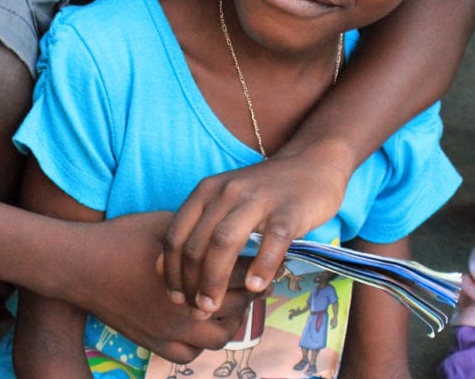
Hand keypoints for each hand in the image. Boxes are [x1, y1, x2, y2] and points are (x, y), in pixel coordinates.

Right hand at [67, 212, 257, 363]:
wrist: (83, 264)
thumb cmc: (124, 237)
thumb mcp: (166, 225)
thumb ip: (197, 232)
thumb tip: (223, 231)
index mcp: (196, 274)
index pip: (242, 272)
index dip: (256, 264)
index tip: (262, 257)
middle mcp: (190, 308)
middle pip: (237, 306)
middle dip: (248, 291)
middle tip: (251, 279)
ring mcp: (172, 330)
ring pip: (219, 337)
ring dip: (229, 320)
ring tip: (227, 302)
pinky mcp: (154, 342)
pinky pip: (190, 354)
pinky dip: (200, 342)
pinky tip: (199, 324)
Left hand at [158, 151, 348, 315]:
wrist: (310, 165)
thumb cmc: (262, 192)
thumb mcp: (223, 201)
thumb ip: (198, 228)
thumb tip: (164, 267)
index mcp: (207, 190)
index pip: (176, 234)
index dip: (171, 269)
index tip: (174, 296)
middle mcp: (226, 192)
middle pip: (197, 242)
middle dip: (191, 281)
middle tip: (195, 309)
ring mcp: (257, 199)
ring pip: (224, 241)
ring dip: (215, 279)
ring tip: (213, 306)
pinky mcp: (289, 209)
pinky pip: (272, 240)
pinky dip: (261, 265)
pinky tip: (256, 288)